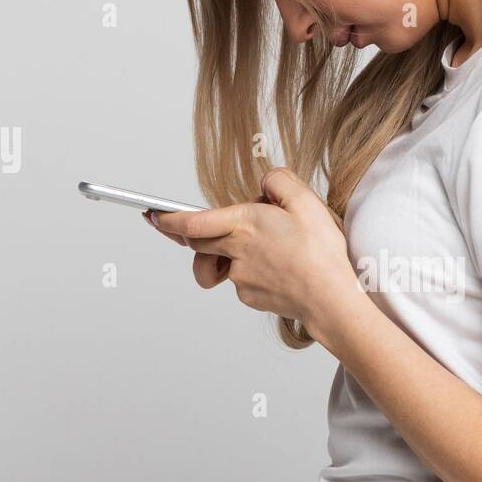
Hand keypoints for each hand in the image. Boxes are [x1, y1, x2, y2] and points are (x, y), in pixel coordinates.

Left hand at [143, 168, 361, 335]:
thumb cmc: (320, 253)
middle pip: (195, 244)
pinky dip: (249, 271)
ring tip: (240, 250)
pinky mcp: (249, 296)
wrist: (330, 299)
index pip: (192, 222)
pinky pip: (238, 280)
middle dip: (180, 235)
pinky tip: (275, 268)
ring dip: (216, 255)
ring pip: (215, 263)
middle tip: (168, 225)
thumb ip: (279, 182)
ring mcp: (240, 278)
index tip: (151, 214)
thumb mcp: (306, 202)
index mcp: (245, 224)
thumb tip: (265, 184)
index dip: (167, 219)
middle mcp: (236, 251)